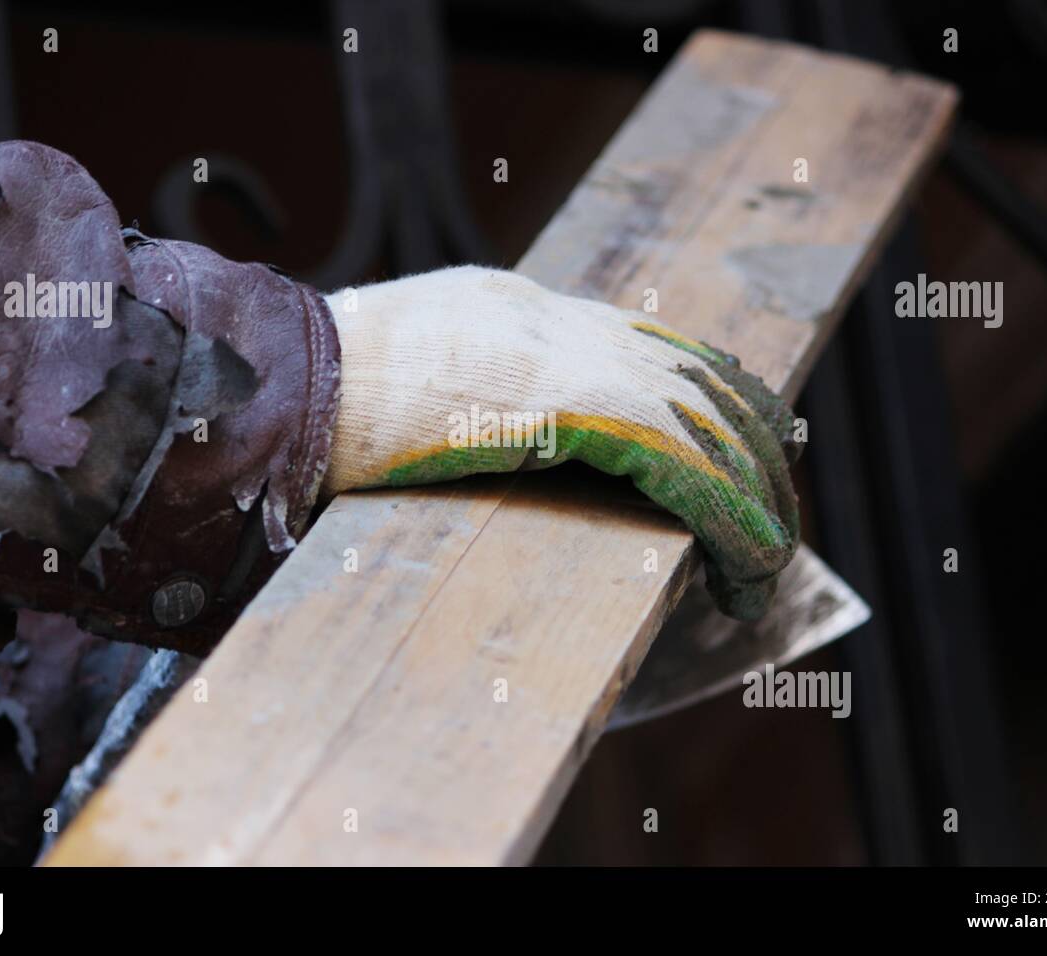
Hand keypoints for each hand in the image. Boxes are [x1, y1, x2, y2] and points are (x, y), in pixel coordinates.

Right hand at [320, 266, 800, 619]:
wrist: (273, 377)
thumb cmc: (312, 398)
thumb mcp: (405, 385)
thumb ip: (462, 400)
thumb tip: (487, 445)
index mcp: (519, 310)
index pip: (648, 342)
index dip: (707, 395)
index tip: (741, 442)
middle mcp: (554, 319)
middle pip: (691, 372)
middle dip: (745, 442)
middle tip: (774, 505)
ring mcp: (559, 351)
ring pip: (701, 414)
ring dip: (748, 489)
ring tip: (767, 555)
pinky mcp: (562, 402)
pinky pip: (678, 457)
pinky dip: (725, 510)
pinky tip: (748, 560)